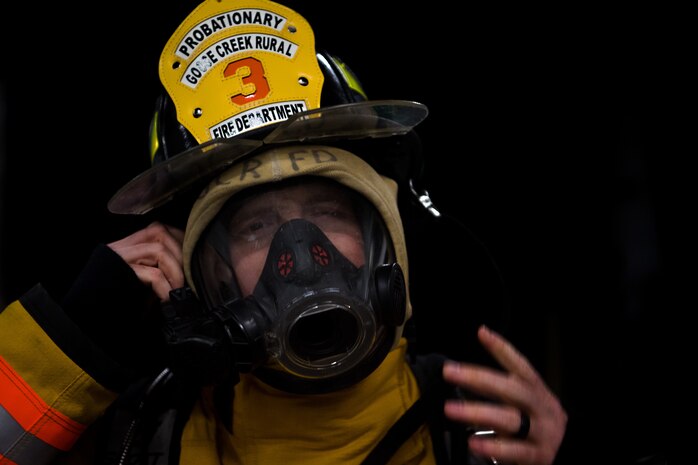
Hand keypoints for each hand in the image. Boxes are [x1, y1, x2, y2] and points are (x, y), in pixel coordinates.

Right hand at [107, 221, 184, 300]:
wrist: (91, 325)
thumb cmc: (121, 307)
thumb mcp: (145, 284)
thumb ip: (160, 270)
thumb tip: (189, 268)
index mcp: (127, 247)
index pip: (159, 229)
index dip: (179, 242)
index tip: (191, 261)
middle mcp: (120, 248)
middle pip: (160, 232)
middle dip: (180, 255)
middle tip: (185, 280)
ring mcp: (116, 258)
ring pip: (158, 249)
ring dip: (175, 271)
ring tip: (177, 290)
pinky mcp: (116, 273)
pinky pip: (152, 274)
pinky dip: (165, 287)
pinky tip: (166, 299)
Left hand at [442, 325, 566, 464]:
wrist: (568, 455)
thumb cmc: (537, 426)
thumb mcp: (525, 404)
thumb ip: (502, 390)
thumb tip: (464, 375)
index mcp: (537, 391)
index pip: (521, 366)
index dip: (502, 348)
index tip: (482, 332)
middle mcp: (542, 408)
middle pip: (512, 389)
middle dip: (478, 378)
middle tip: (449, 372)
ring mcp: (543, 433)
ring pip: (510, 419)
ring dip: (478, 412)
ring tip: (450, 408)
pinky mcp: (539, 456)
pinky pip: (515, 451)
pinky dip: (492, 446)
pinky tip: (473, 442)